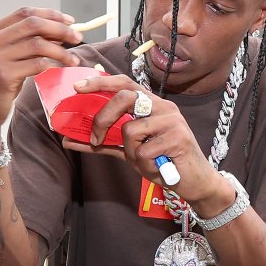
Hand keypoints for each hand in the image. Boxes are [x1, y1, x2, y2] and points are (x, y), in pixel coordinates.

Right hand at [0, 7, 81, 134]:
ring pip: (38, 44)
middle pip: (33, 24)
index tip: (70, 21)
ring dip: (61, 51)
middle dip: (60, 29)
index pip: (25, 13)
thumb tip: (60, 32)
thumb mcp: (9, 58)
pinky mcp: (3, 76)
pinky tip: (61, 70)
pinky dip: (53, 66)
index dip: (50, 14)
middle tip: (78, 38)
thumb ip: (27, 44)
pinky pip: (37, 65)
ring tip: (74, 60)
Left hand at [61, 75, 224, 202]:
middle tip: (95, 138)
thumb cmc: (162, 163)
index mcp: (152, 105)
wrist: (195, 183)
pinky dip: (144, 164)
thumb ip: (104, 143)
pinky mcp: (178, 138)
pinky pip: (143, 151)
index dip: (100, 82)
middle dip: (103, 118)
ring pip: (131, 129)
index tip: (78, 87)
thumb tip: (70, 140)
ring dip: (130, 152)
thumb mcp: (131, 151)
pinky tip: (158, 167)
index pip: (125, 83)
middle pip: (124, 97)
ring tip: (145, 161)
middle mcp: (163, 107)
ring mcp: (172, 120)